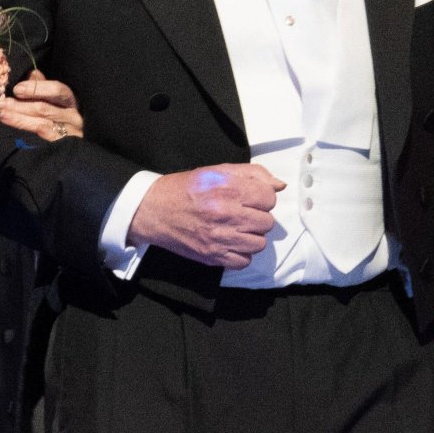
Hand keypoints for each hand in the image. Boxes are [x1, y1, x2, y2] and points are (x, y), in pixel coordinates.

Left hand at [0, 72, 83, 141]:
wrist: (78, 151)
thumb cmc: (64, 118)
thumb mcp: (56, 101)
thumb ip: (44, 87)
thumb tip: (32, 73)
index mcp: (71, 101)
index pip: (58, 90)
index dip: (36, 89)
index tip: (17, 89)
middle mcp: (73, 116)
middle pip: (45, 109)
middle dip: (20, 105)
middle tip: (1, 104)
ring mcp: (70, 133)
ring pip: (42, 124)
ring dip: (19, 118)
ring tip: (2, 115)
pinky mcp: (64, 147)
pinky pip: (43, 138)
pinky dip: (27, 131)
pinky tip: (13, 127)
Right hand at [129, 164, 284, 267]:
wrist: (153, 210)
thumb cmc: (186, 188)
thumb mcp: (217, 171)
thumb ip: (253, 174)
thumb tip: (280, 185)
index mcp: (228, 189)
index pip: (269, 198)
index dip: (262, 196)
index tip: (250, 197)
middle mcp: (226, 214)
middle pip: (267, 222)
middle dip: (257, 216)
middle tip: (242, 213)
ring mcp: (219, 238)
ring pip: (259, 243)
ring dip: (251, 236)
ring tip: (237, 228)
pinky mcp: (212, 256)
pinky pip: (244, 261)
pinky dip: (241, 253)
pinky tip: (231, 242)